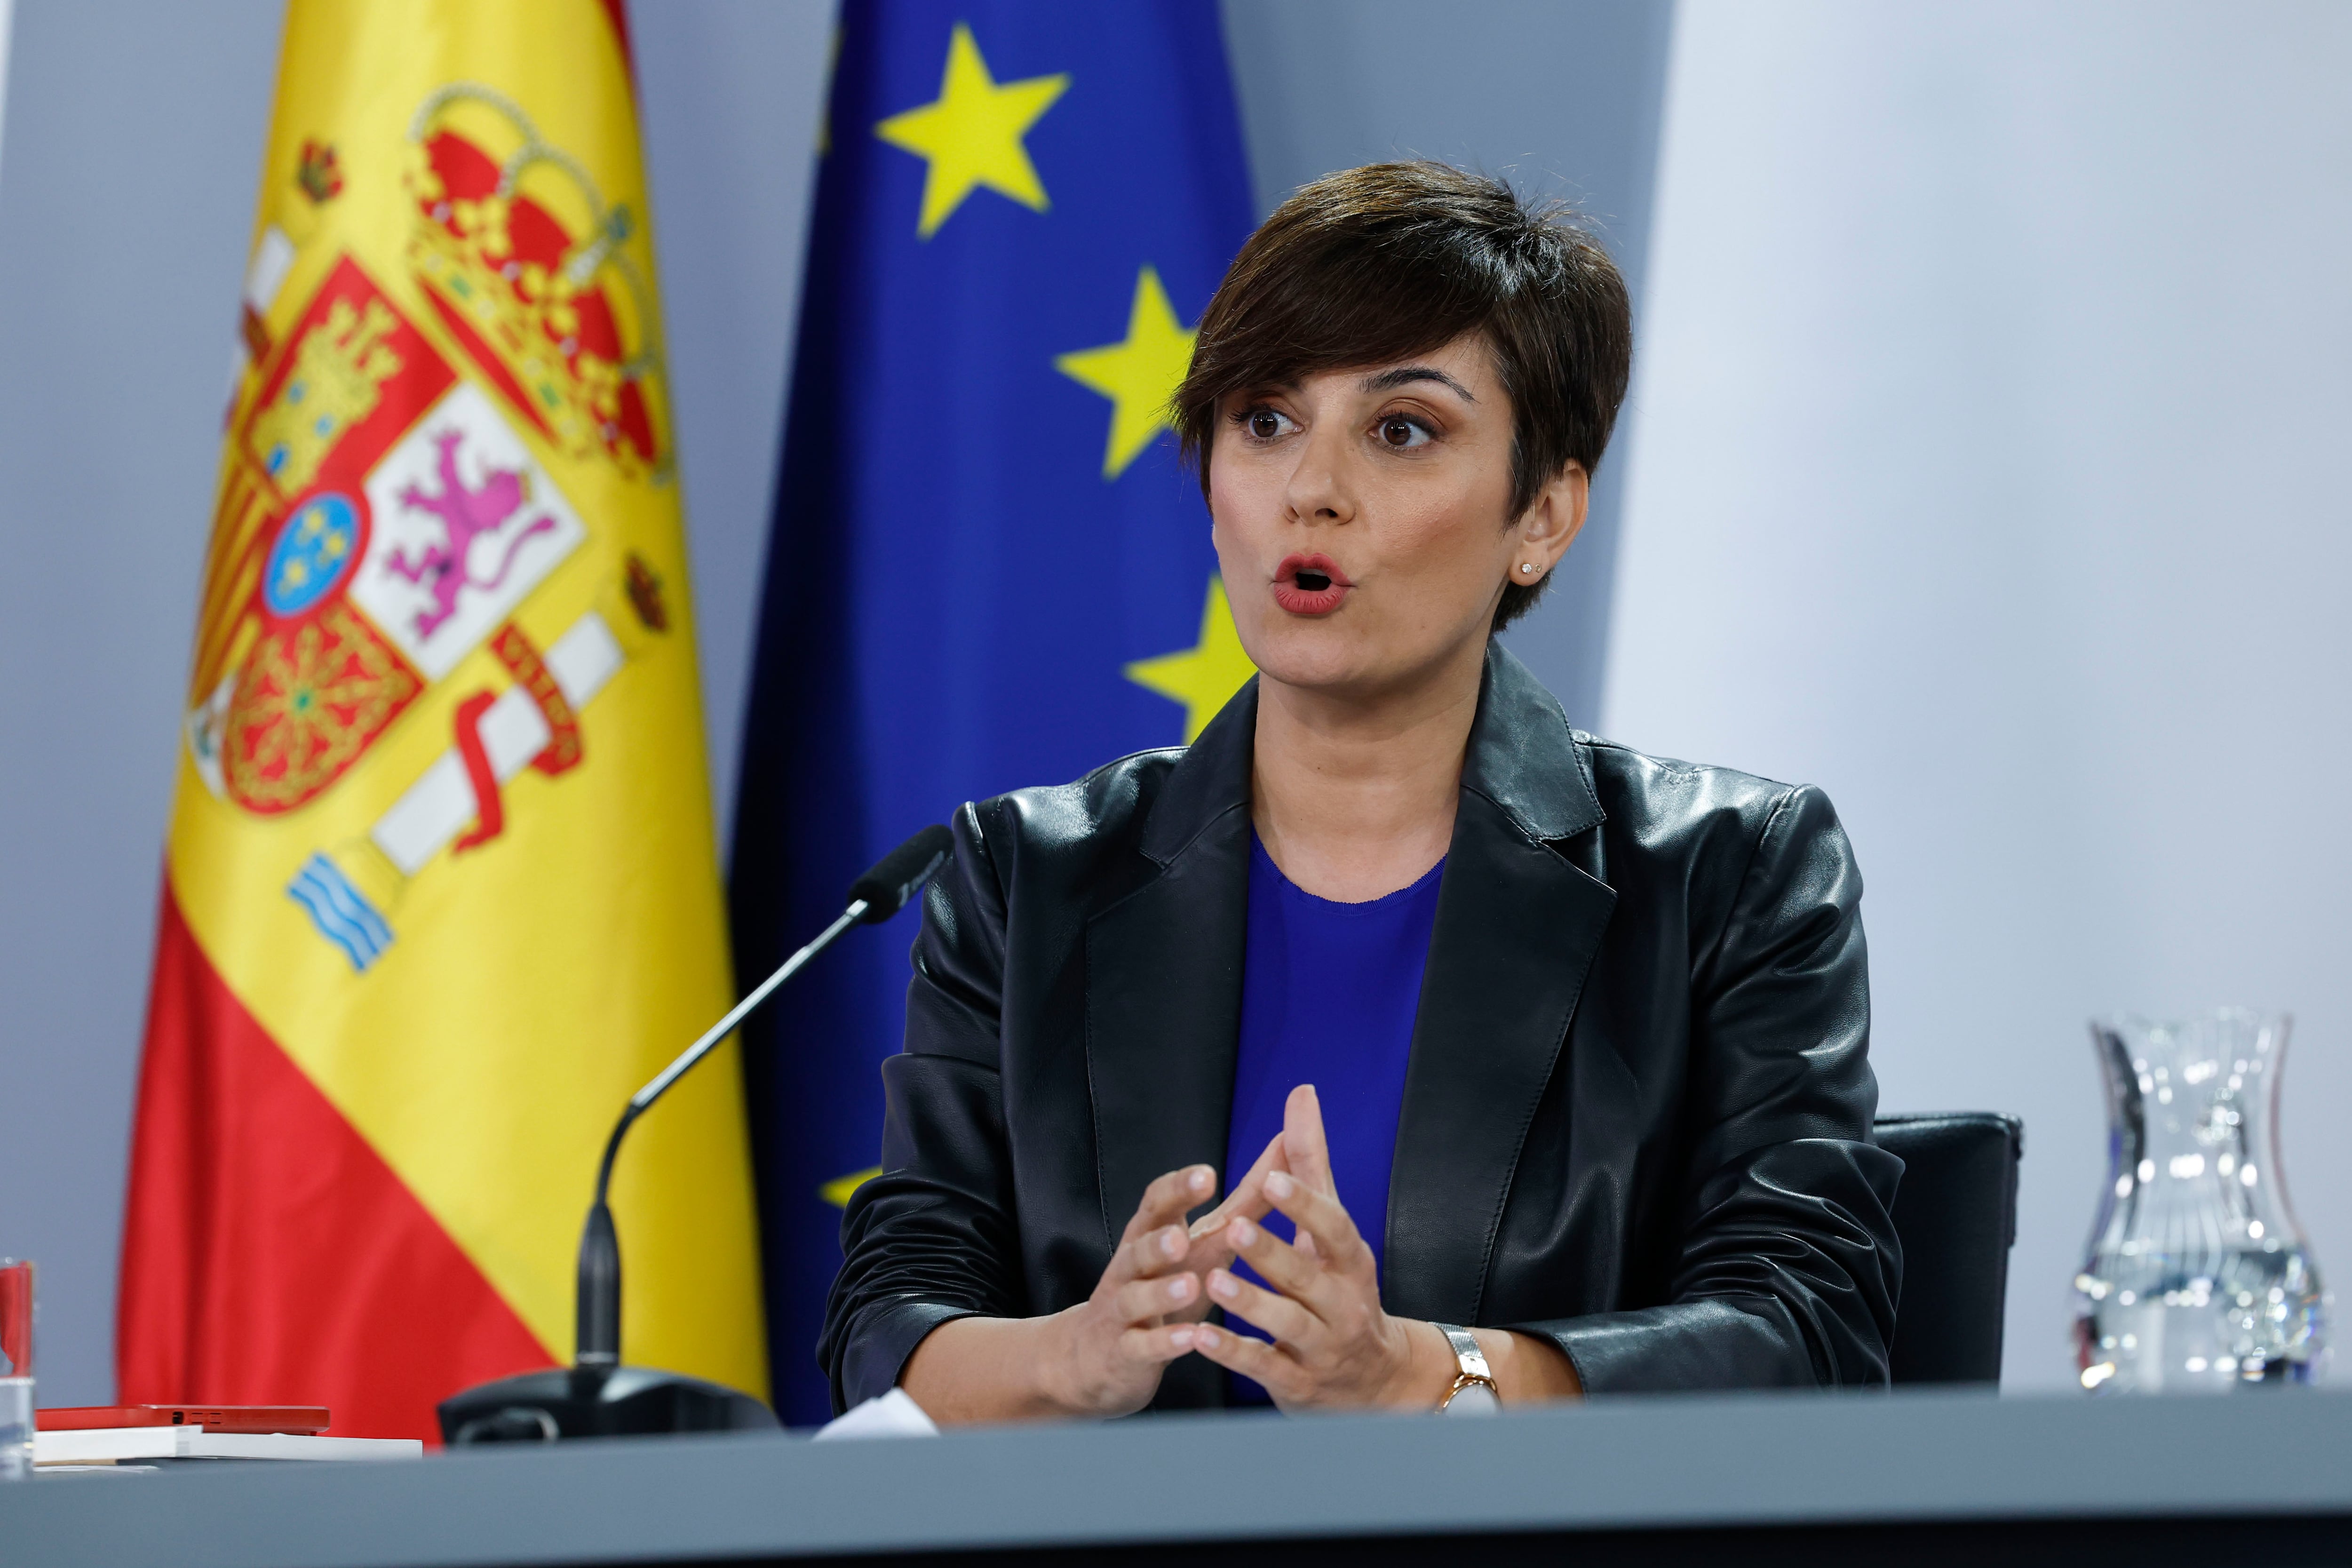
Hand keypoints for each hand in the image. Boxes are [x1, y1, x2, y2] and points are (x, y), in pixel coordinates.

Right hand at [1038, 1163, 1218, 1416]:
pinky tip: (1190, 1339)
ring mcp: (1123, 1309)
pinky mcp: (1125, 1350)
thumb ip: (1243, 1206)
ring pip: (1135, 1297)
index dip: (1177, 1190)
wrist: (1101, 1352)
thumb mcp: (1204, 1244)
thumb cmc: (1164, 1285)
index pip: (1156, 1204)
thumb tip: (1284, 1151)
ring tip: (1191, 1285)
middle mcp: (1131, 1266)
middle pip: (1138, 1247)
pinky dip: (1164, 1342)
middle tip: (1182, 1236)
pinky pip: (1141, 1345)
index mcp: (1150, 1234)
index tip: (1207, 1176)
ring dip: (1162, 1292)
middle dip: (1158, 1241)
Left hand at [1186, 1085, 1430, 1410]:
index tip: (1271, 1176)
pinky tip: (1200, 1337)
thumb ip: (1310, 1162)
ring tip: (1213, 1279)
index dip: (1304, 1204)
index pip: (1334, 1228)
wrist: (1375, 1379)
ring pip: (1287, 1325)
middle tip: (1234, 1227)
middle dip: (1272, 1253)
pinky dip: (1233, 1353)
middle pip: (1308, 1277)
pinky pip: (1264, 1367)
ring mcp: (1321, 1347)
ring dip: (1250, 1302)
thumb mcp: (1330, 1228)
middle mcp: (1342, 1304)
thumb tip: (1301, 1093)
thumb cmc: (1341, 1285)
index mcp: (1351, 1262)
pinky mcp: (1296, 1383)